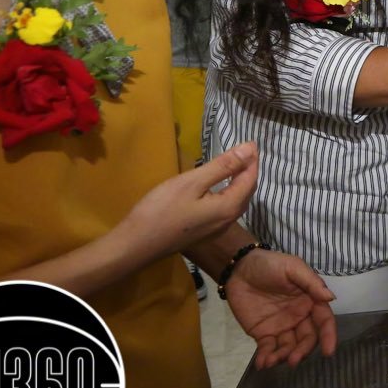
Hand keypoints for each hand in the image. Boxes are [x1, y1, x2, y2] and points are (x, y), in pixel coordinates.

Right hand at [116, 143, 257, 263]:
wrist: (136, 244)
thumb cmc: (162, 209)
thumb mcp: (193, 182)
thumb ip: (223, 166)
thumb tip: (250, 149)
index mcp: (230, 207)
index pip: (250, 178)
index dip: (252, 159)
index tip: (251, 142)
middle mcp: (229, 220)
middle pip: (247, 191)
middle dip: (249, 170)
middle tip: (245, 151)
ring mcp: (217, 229)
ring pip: (237, 201)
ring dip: (239, 182)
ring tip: (235, 164)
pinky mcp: (205, 233)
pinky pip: (226, 208)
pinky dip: (229, 192)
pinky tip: (218, 187)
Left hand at [222, 248, 338, 368]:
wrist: (239, 269)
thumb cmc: (269, 265)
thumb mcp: (292, 267)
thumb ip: (311, 282)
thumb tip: (331, 298)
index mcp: (310, 302)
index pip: (324, 321)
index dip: (328, 336)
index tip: (328, 352)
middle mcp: (299, 317)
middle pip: (307, 339)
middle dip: (302, 351)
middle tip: (293, 360)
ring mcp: (281, 327)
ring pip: (288, 347)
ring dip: (283, 357)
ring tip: (271, 361)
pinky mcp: (263, 334)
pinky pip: (268, 348)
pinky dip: (266, 358)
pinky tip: (262, 363)